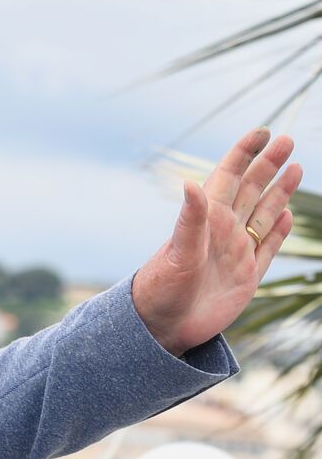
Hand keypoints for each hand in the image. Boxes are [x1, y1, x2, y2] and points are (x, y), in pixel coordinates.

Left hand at [132, 127, 302, 356]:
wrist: (163, 327)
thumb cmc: (162, 289)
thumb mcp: (177, 251)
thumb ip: (190, 219)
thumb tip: (191, 182)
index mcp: (207, 220)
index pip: (228, 177)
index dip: (244, 153)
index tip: (262, 131)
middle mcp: (223, 231)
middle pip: (251, 190)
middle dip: (268, 164)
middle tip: (288, 140)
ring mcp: (236, 252)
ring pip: (264, 214)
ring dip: (279, 191)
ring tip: (295, 167)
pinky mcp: (247, 276)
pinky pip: (267, 246)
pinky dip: (279, 230)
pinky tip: (287, 215)